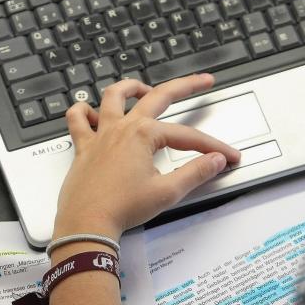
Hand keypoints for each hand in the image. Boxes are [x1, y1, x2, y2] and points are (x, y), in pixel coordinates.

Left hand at [52, 74, 240, 240]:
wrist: (87, 223)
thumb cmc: (121, 209)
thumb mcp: (166, 192)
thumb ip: (195, 173)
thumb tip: (215, 160)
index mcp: (143, 135)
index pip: (187, 136)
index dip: (212, 146)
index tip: (227, 156)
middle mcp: (121, 128)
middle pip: (159, 97)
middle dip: (186, 87)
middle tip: (203, 81)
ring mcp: (100, 135)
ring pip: (113, 97)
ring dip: (130, 88)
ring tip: (144, 88)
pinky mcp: (83, 148)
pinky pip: (77, 120)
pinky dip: (83, 111)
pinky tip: (92, 113)